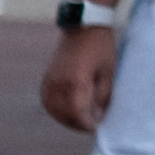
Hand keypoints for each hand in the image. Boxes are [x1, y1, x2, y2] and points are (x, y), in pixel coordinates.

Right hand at [40, 22, 117, 137]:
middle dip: (76, 124)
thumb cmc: (100, 48)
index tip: (96, 128)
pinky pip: (47, 100)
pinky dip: (54, 109)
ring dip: (64, 119)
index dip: (87, 125)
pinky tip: (64, 110)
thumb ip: (102, 96)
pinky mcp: (47, 77)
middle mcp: (59, 83)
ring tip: (77, 120)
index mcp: (76, 82)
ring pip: (52, 109)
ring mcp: (50, 80)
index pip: (77, 114)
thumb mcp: (108, 73)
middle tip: (89, 126)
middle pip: (63, 115)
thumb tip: (98, 115)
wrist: (83, 26)